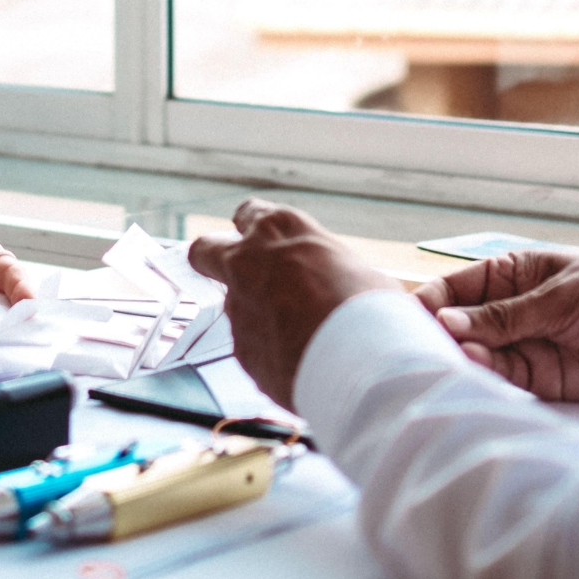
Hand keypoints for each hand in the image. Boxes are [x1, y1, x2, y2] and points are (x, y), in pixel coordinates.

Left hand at [188, 199, 402, 409]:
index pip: (249, 214)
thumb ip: (337, 274)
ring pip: (233, 306)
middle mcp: (247, 261)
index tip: (264, 242)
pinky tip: (301, 364)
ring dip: (257, 317)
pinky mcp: (240, 350)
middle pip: (206, 250)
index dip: (253, 229)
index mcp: (280, 229)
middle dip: (214, 260)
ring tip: (302, 337)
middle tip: (242, 276)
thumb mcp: (363, 273)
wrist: (361, 363)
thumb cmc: (372, 309)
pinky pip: (251, 347)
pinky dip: (269, 353)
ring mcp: (238, 307)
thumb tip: (351, 286)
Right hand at [414, 251, 578, 402]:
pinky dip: (492, 379)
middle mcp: (514, 312)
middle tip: (429, 345)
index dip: (433, 299)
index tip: (415, 315)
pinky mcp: (547, 382)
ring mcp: (529, 347)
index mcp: (514, 275)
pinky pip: (509, 382)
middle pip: (463, 325)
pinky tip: (483, 371)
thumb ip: (506, 314)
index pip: (458, 287)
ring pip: (481, 356)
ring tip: (461, 356)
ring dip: (467, 358)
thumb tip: (448, 320)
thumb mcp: (561, 295)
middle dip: (444, 334)